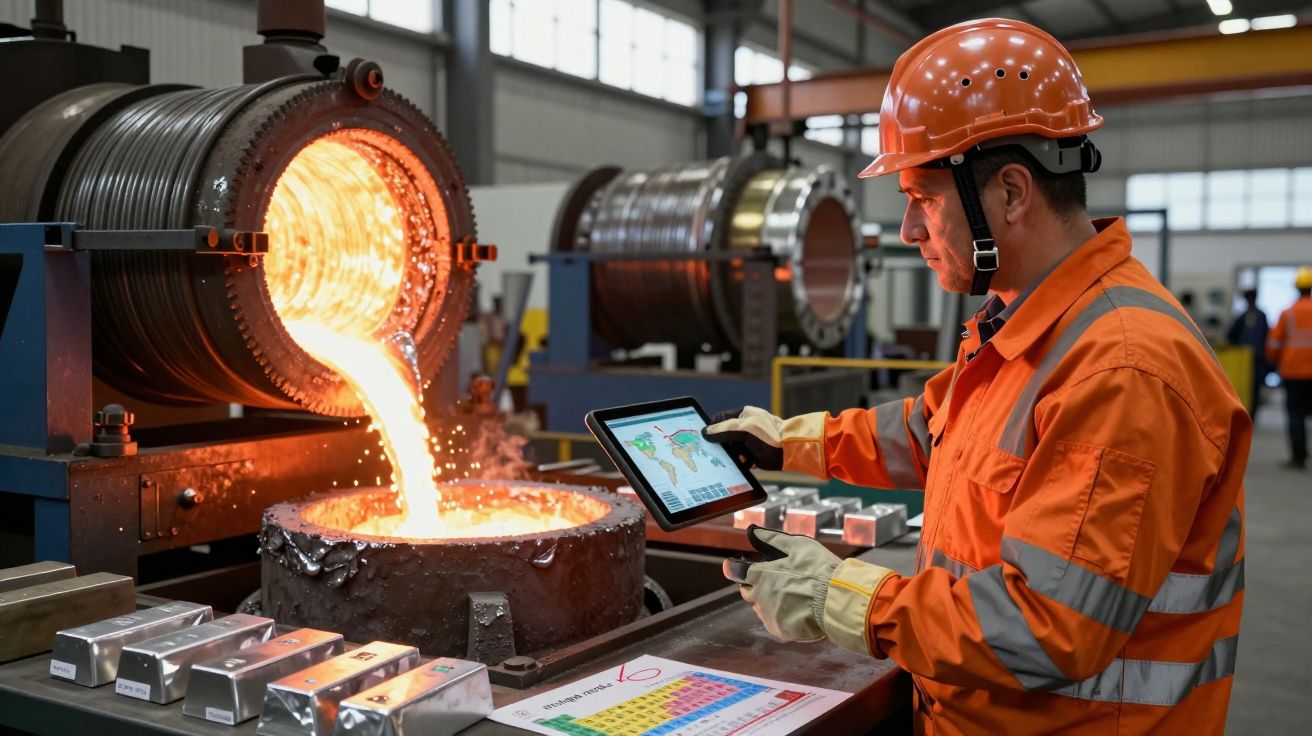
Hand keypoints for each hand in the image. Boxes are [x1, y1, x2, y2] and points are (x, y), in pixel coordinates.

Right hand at [703, 406, 785, 470]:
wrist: (789, 451)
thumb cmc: (769, 435)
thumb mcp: (744, 429)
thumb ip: (724, 429)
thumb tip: (705, 432)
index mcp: (743, 415)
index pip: (720, 419)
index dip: (714, 428)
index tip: (708, 438)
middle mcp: (746, 426)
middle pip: (724, 436)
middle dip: (725, 445)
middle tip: (724, 450)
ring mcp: (749, 440)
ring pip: (731, 449)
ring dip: (733, 455)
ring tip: (741, 457)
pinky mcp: (753, 453)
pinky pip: (740, 458)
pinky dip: (741, 462)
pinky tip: (747, 462)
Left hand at [733, 525, 896, 654]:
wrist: (838, 599)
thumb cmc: (819, 568)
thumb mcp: (796, 545)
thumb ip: (770, 539)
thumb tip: (751, 530)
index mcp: (761, 575)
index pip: (736, 571)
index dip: (735, 567)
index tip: (735, 565)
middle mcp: (760, 597)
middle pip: (747, 591)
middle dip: (755, 585)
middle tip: (774, 579)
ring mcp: (769, 615)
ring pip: (761, 607)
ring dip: (769, 601)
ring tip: (792, 594)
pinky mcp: (780, 630)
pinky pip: (774, 621)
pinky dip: (781, 615)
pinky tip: (797, 608)